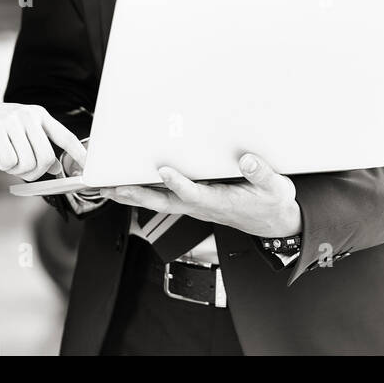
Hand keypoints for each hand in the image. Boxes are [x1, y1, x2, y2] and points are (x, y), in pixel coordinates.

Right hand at [0, 101, 86, 180]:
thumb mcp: (22, 132)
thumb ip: (39, 147)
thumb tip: (56, 168)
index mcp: (40, 115)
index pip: (65, 136)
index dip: (78, 152)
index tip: (88, 167)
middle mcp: (29, 115)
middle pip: (45, 157)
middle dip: (35, 173)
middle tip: (24, 172)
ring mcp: (12, 121)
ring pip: (27, 163)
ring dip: (16, 171)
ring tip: (8, 160)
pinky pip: (9, 161)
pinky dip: (4, 166)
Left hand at [101, 154, 301, 236]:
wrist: (273, 222)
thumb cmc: (271, 203)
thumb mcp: (276, 187)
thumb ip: (261, 173)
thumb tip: (247, 160)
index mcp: (220, 201)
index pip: (195, 193)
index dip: (178, 184)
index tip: (164, 171)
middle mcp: (202, 206)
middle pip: (164, 201)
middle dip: (137, 194)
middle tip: (113, 187)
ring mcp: (195, 206)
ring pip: (159, 201)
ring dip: (133, 195)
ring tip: (108, 187)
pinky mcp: (193, 203)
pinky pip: (164, 199)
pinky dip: (144, 193)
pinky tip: (130, 187)